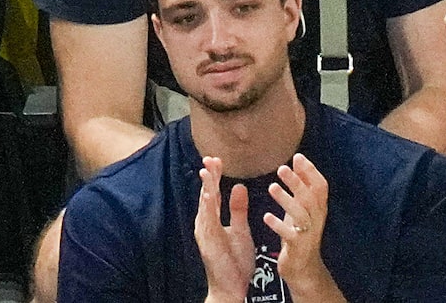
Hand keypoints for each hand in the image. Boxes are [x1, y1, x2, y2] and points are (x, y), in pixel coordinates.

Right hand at [194, 157, 256, 302]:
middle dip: (208, 176)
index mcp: (212, 219)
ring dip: (205, 188)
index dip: (214, 175)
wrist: (230, 288)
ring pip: (204, 205)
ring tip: (207, 171)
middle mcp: (205, 223)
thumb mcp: (241, 231)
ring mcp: (204, 232)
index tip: (217, 159)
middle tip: (211, 157)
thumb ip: (238, 209)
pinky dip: (207, 207)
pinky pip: (207, 222)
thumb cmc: (234, 262)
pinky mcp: (207, 242)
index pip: (212, 192)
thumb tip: (239, 186)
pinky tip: (208, 196)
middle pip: (206, 194)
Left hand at [266, 155, 332, 296]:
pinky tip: (267, 217)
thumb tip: (297, 160)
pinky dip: (279, 225)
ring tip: (272, 187)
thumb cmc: (300, 233)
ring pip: (301, 215)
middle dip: (297, 182)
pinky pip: (290, 236)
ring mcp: (308, 234)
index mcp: (318, 208)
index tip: (297, 157)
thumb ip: (301, 187)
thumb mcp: (302, 208)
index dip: (311, 172)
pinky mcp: (297, 248)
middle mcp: (316, 219)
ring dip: (287, 200)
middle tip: (281, 168)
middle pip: (311, 198)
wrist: (304, 269)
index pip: (321, 186)